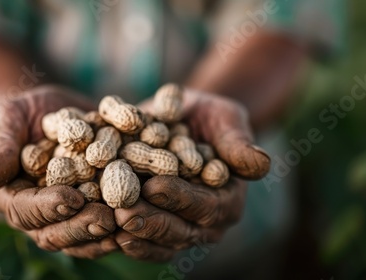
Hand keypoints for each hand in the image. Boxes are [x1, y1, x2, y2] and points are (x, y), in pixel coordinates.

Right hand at [0, 85, 117, 257]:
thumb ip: (1, 144)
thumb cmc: (27, 113)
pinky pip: (105, 229)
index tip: (70, 198)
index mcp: (12, 196)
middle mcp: (39, 215)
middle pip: (56, 233)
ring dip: (104, 234)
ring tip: (127, 222)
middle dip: (81, 226)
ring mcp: (67, 218)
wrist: (57, 112)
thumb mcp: (10, 117)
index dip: (47, 207)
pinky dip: (123, 226)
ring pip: (83, 238)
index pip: (25, 210)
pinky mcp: (92, 212)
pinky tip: (143, 218)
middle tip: (105, 219)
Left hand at [114, 89, 269, 260]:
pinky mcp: (157, 230)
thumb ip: (237, 141)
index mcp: (228, 199)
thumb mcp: (225, 118)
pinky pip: (142, 243)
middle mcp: (207, 222)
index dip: (180, 198)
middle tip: (123, 212)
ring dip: (134, 234)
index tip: (153, 187)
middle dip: (151, 221)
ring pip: (159, 242)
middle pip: (180, 231)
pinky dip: (124, 238)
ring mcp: (182, 230)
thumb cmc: (207, 117)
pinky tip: (105, 229)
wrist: (183, 122)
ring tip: (110, 222)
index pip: (207, 206)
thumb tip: (260, 164)